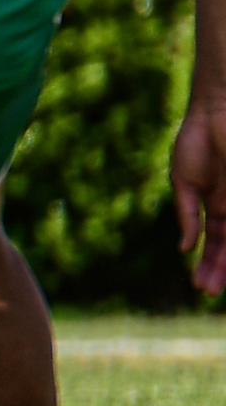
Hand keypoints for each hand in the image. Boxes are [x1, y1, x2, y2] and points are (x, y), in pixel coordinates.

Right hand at [177, 92, 225, 300]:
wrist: (218, 113)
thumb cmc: (196, 141)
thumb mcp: (184, 181)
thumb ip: (186, 214)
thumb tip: (185, 247)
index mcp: (215, 206)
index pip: (214, 244)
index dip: (207, 264)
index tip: (199, 285)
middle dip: (219, 271)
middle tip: (206, 292)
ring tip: (215, 287)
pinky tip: (225, 257)